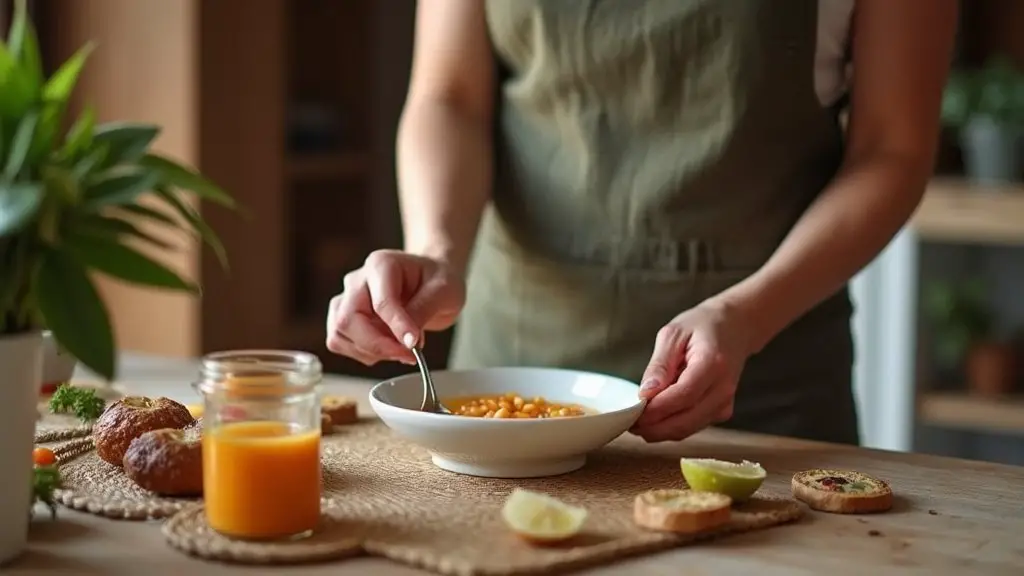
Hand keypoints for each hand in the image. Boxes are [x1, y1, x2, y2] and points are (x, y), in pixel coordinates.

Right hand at [326, 250, 465, 364]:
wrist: (431, 281)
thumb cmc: (437, 280)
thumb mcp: (443, 290)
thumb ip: (423, 311)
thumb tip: (407, 340)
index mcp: (381, 265)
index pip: (381, 302)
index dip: (396, 327)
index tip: (413, 345)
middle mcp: (358, 280)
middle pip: (348, 319)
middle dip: (377, 345)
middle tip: (409, 354)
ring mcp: (347, 299)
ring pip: (339, 334)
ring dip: (370, 351)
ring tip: (401, 349)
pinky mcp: (345, 318)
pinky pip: (340, 343)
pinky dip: (362, 354)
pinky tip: (387, 349)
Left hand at [630, 299, 754, 442]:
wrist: (735, 328)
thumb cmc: (702, 326)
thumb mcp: (674, 334)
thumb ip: (660, 365)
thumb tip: (645, 393)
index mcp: (713, 364)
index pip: (683, 396)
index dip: (655, 409)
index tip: (631, 412)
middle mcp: (723, 389)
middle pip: (685, 422)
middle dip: (653, 427)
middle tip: (628, 423)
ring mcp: (725, 403)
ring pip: (687, 430)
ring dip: (659, 431)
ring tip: (636, 421)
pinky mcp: (721, 412)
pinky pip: (691, 427)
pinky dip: (670, 427)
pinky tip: (655, 417)